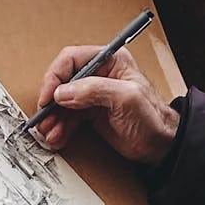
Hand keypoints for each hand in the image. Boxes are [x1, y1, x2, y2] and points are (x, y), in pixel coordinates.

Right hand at [35, 46, 179, 163]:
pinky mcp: (91, 113)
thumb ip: (93, 90)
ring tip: (49, 132)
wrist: (161, 144)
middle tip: (44, 117)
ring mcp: (94, 95)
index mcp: (110, 61)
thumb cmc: (153, 117)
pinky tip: (57, 137)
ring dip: (54, 117)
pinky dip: (60, 127)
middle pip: (63, 82)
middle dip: (51, 101)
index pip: (72, 59)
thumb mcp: (126, 98)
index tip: (48, 95)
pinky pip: (68, 117)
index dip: (56, 76)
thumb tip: (63, 91)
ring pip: (63, 102)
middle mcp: (99, 75)